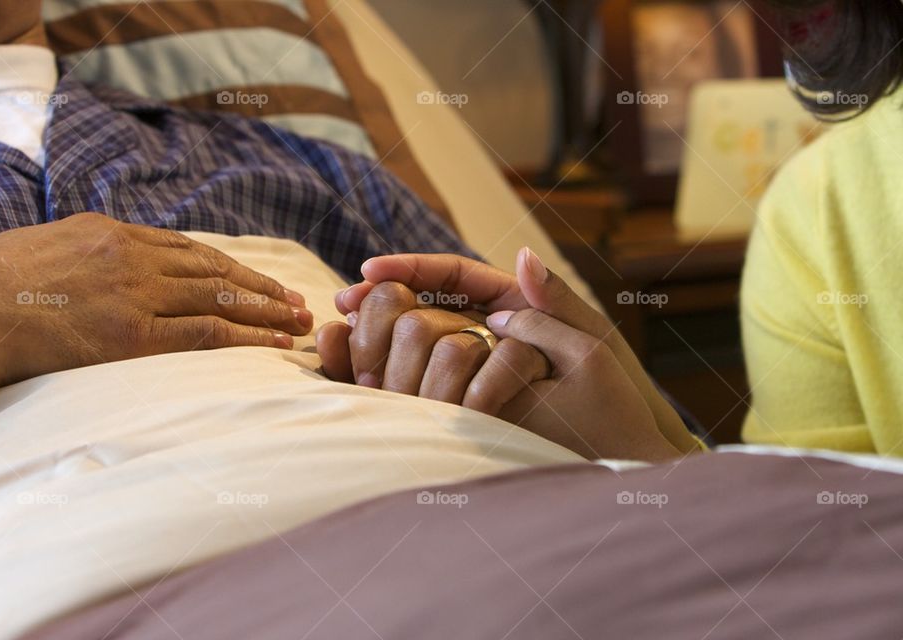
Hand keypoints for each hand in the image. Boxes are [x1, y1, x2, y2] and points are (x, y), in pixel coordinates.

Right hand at [0, 213, 311, 400]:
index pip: (188, 248)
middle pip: (215, 270)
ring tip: (298, 321)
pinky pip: (205, 333)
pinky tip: (274, 343)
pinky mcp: (133, 333)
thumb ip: (85, 250)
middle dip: (261, 287)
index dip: (229, 267)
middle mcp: (133, 256)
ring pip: (220, 298)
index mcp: (110, 231)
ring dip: (265, 311)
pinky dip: (246, 338)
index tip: (255, 279)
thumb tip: (104, 261)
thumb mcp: (43, 246)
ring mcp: (136, 293)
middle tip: (296, 299)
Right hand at [336, 249, 700, 457]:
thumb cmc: (611, 390)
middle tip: (345, 300)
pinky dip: (396, 370)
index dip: (412, 267)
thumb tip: (522, 256)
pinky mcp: (469, 395)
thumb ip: (555, 301)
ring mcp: (477, 362)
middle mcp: (489, 327)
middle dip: (385, 296)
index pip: (455, 274)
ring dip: (381, 331)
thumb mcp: (588, 341)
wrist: (619, 443)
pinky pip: (428, 376)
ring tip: (343, 331)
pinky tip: (365, 373)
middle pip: (428, 300)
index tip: (372, 269)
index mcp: (512, 304)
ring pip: (420, 336)